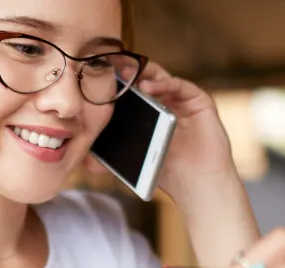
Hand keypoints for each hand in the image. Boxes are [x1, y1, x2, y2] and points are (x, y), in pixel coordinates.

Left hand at [83, 62, 236, 203]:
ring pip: (161, 77)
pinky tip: (147, 86)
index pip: (132, 90)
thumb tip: (84, 162)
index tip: (96, 75)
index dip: (116, 82)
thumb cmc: (169, 174)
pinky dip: (163, 83)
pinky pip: (179, 84)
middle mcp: (168, 101)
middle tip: (108, 66)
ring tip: (125, 74)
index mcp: (151, 112)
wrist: (198, 186)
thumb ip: (111, 160)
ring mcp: (183, 100)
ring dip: (142, 73)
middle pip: (145, 78)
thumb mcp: (135, 162)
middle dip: (127, 72)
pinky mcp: (200, 100)